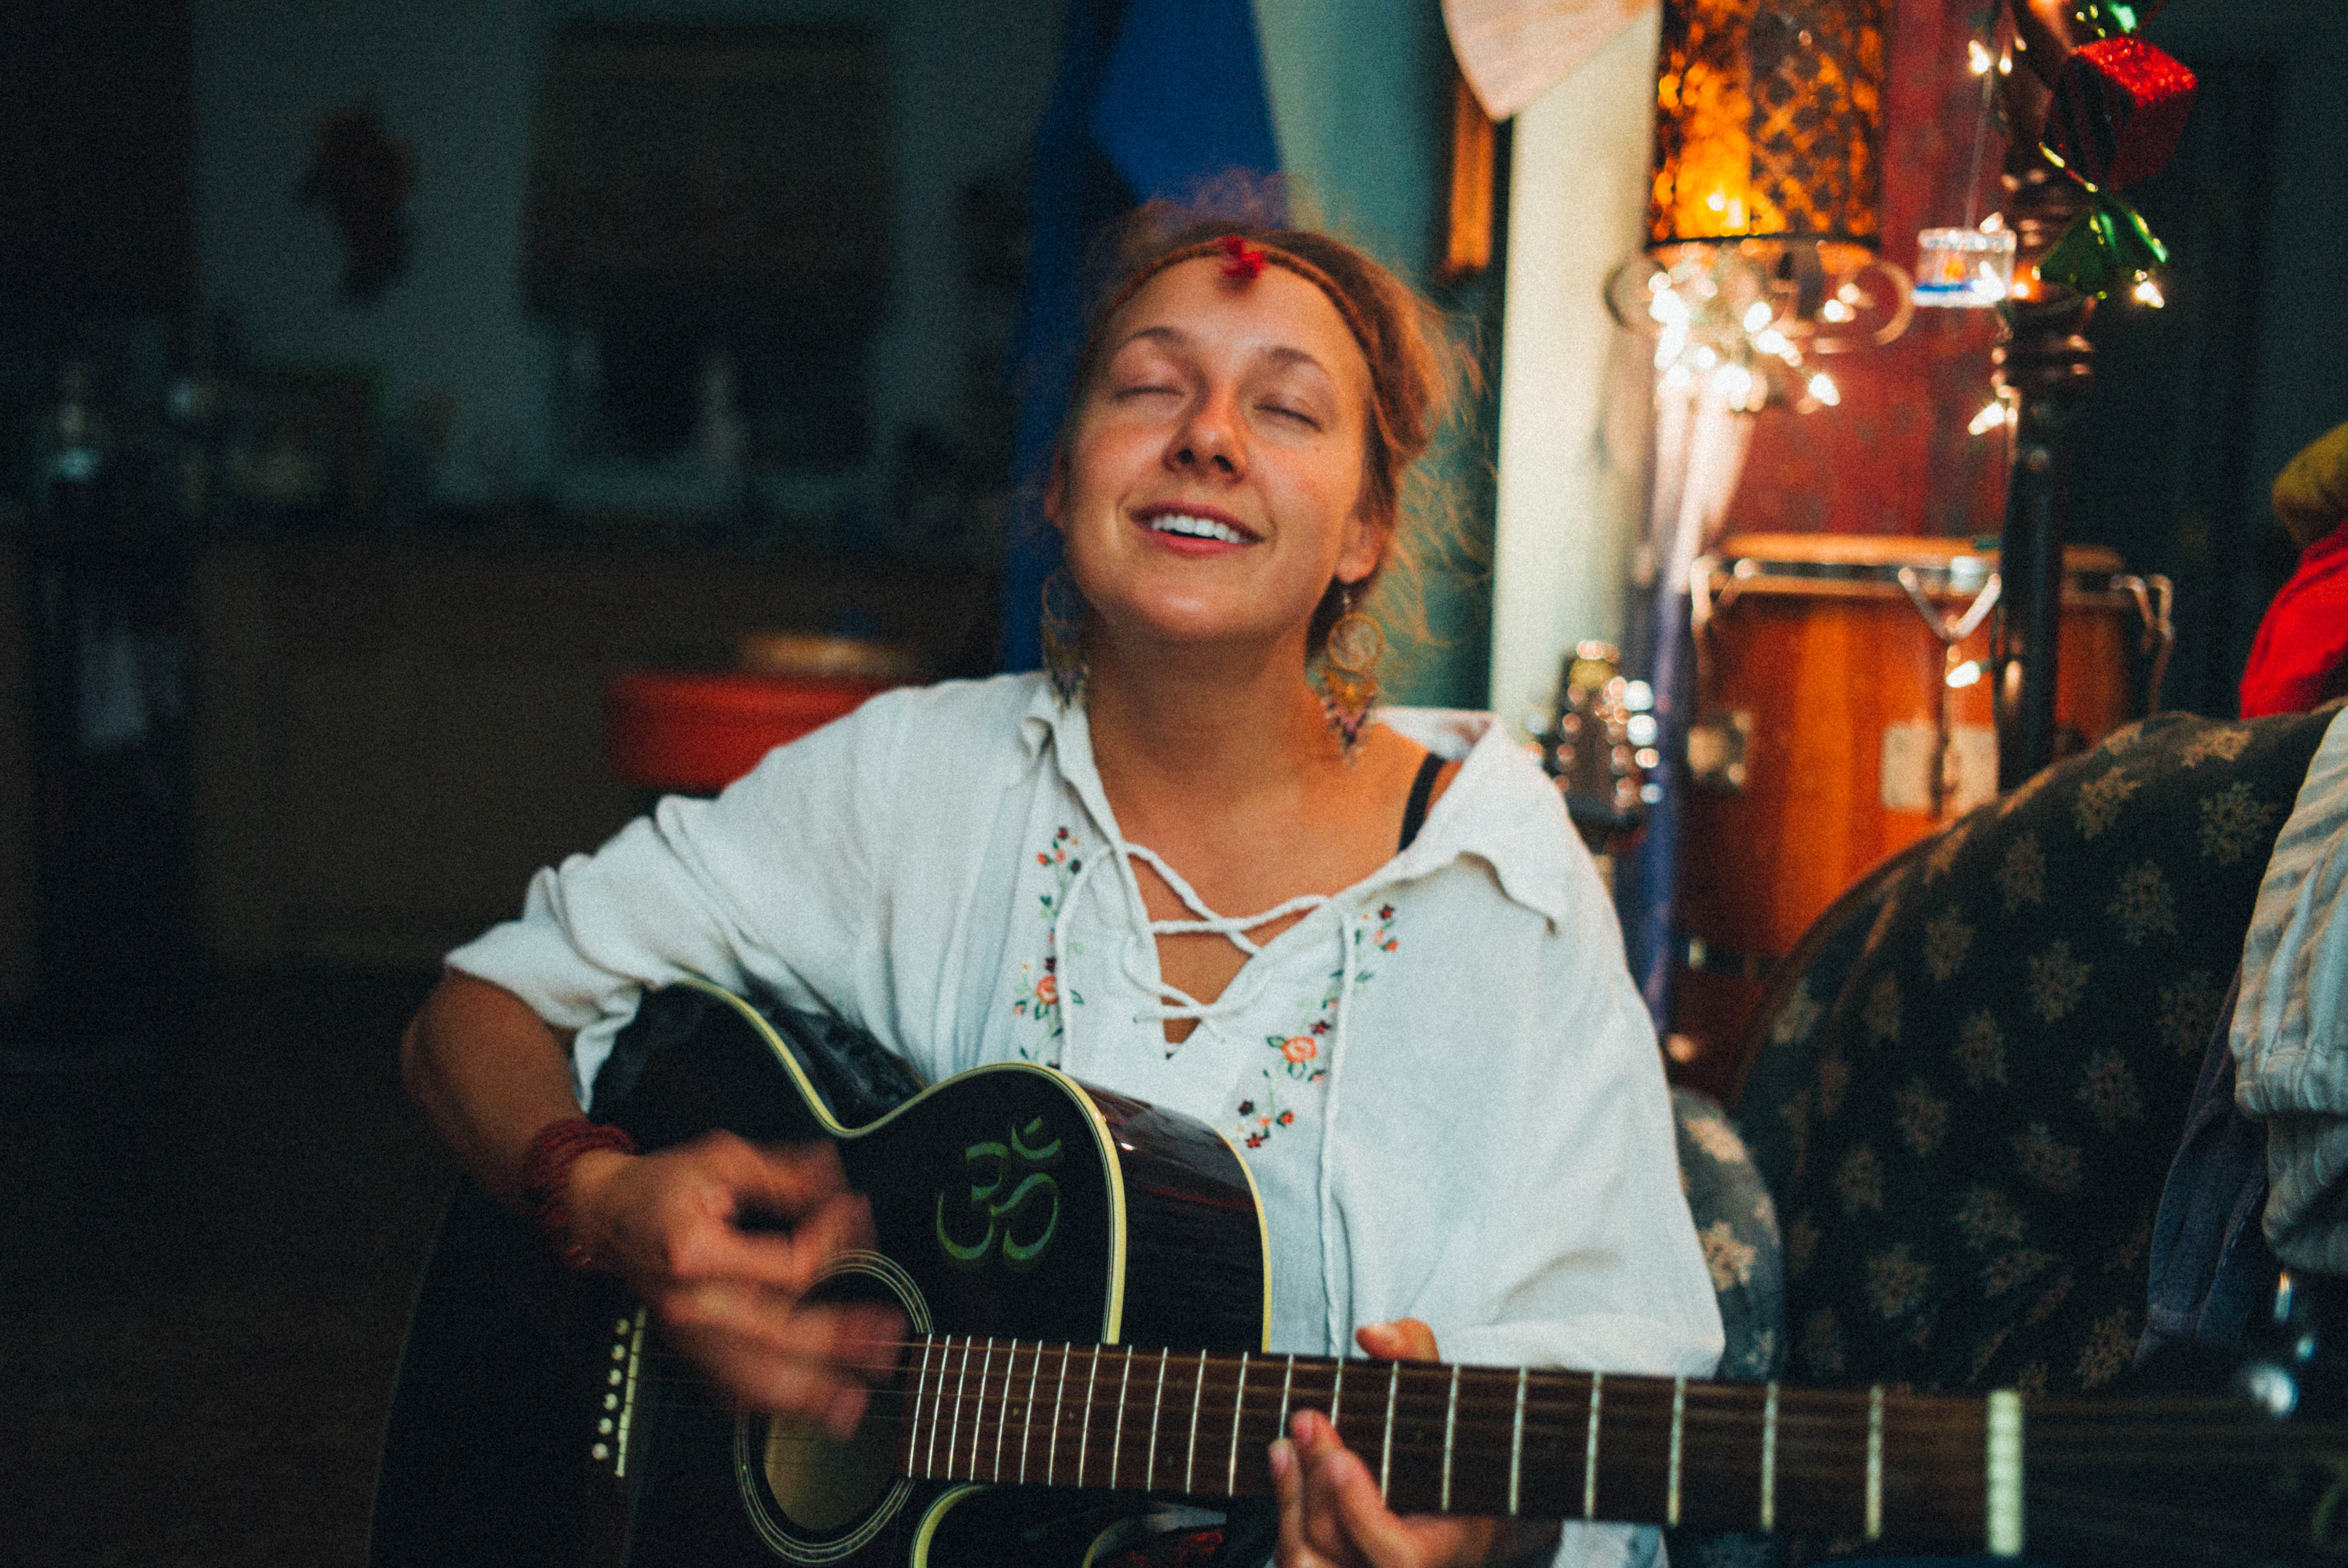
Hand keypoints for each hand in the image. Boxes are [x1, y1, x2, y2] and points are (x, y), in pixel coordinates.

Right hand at [567, 1131, 902, 1434]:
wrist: (606, 1217)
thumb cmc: (661, 1188)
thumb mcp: (722, 1158)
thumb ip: (783, 1173)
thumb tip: (833, 1181)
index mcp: (698, 1252)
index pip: (789, 1267)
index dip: (833, 1241)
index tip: (852, 1213)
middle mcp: (692, 1302)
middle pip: (780, 1336)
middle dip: (841, 1341)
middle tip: (886, 1337)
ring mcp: (688, 1334)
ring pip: (754, 1380)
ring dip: (810, 1394)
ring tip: (854, 1401)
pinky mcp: (688, 1349)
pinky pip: (731, 1391)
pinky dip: (771, 1404)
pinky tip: (806, 1409)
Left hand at [1269, 1320, 1510, 1567]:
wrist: (1447, 1494)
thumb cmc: (1447, 1442)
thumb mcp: (1444, 1392)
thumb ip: (1415, 1353)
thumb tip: (1374, 1334)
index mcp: (1446, 1546)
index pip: (1401, 1559)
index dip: (1362, 1515)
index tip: (1340, 1461)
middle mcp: (1394, 1566)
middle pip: (1341, 1549)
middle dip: (1315, 1483)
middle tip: (1306, 1421)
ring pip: (1307, 1562)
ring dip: (1290, 1501)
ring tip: (1285, 1447)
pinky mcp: (1330, 1564)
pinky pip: (1296, 1556)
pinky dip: (1283, 1508)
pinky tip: (1282, 1461)